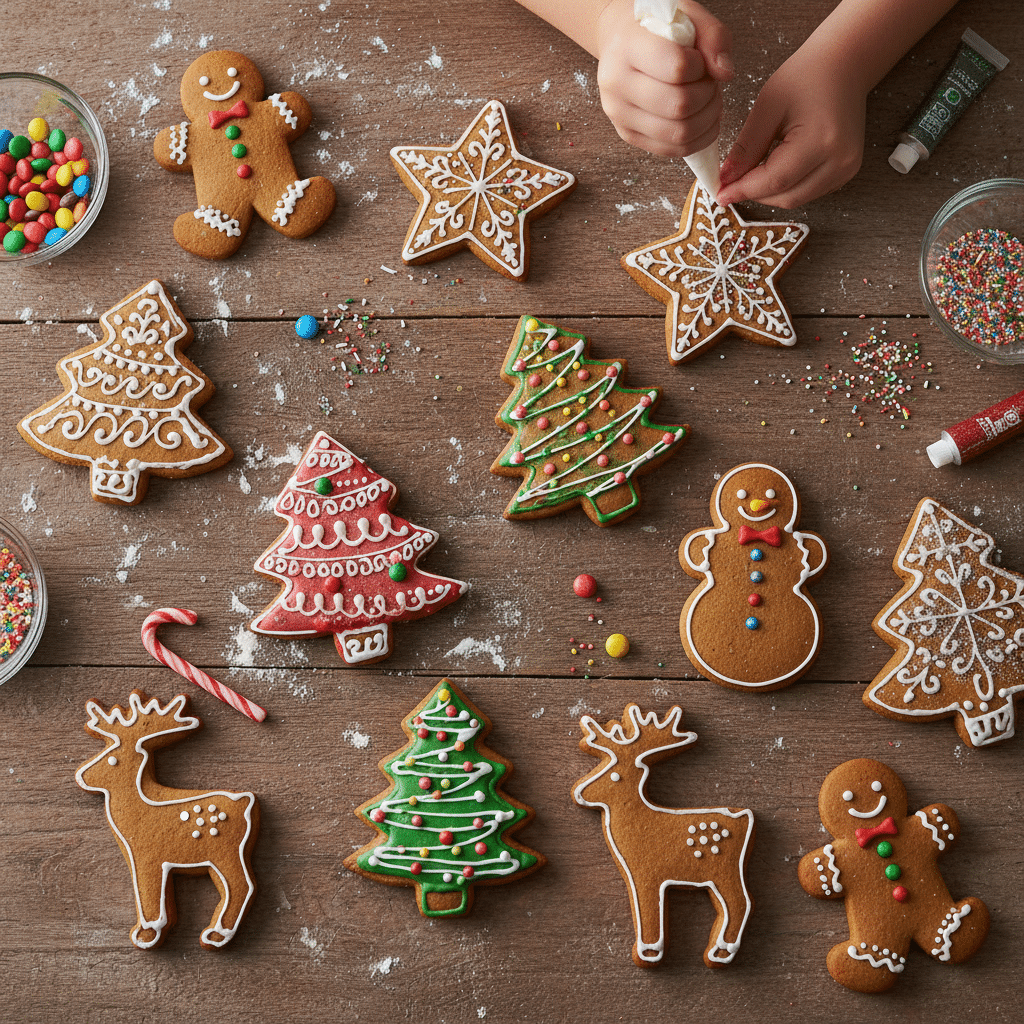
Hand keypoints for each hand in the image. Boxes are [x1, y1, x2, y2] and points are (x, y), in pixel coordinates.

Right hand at [595, 0, 732, 158]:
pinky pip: (673, 149)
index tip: (700, 60)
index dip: (701, 66)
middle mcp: (617, 85)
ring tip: (707, 100)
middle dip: (707, 96)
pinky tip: (702, 120)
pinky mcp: (629, 135)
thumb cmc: (654, 27)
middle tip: (708, 82)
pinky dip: (698, 139)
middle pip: (679, 106)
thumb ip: (713, 37)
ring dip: (706, 120)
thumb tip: (724, 73)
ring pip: (679, 133)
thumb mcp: (687, 14)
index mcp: (627, 48)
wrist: (620, 41)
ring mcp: (620, 115)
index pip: (677, 68)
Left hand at [717, 47, 866, 208]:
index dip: (744, 190)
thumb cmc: (808, 76)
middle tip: (731, 184)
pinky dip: (786, 188)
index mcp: (821, 141)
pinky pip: (808, 192)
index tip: (720, 193)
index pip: (775, 181)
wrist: (844, 64)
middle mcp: (840, 160)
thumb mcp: (768, 107)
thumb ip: (746, 148)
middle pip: (786, 197)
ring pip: (796, 199)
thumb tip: (727, 179)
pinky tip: (773, 171)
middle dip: (754, 194)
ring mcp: (847, 169)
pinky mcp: (846, 171)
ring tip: (750, 175)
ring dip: (769, 193)